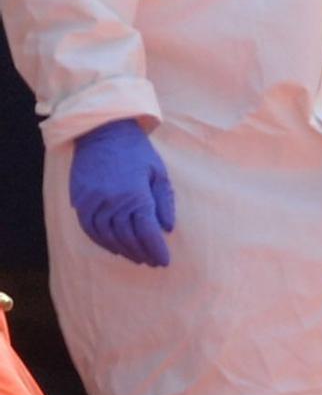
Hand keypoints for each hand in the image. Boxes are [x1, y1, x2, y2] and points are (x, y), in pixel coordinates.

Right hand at [68, 118, 174, 266]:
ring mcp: (94, 203)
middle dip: (142, 253)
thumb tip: (167, 229)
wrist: (104, 133)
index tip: (165, 261)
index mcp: (137, 196)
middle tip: (152, 261)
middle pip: (128, 238)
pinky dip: (102, 242)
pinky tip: (113, 247)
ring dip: (123, 250)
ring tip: (136, 258)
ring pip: (108, 237)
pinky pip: (89, 229)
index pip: (148, 232)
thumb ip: (164, 202)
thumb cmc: (137, 152)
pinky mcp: (80, 201)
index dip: (157, 249)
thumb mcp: (158, 173)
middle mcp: (113, 203)